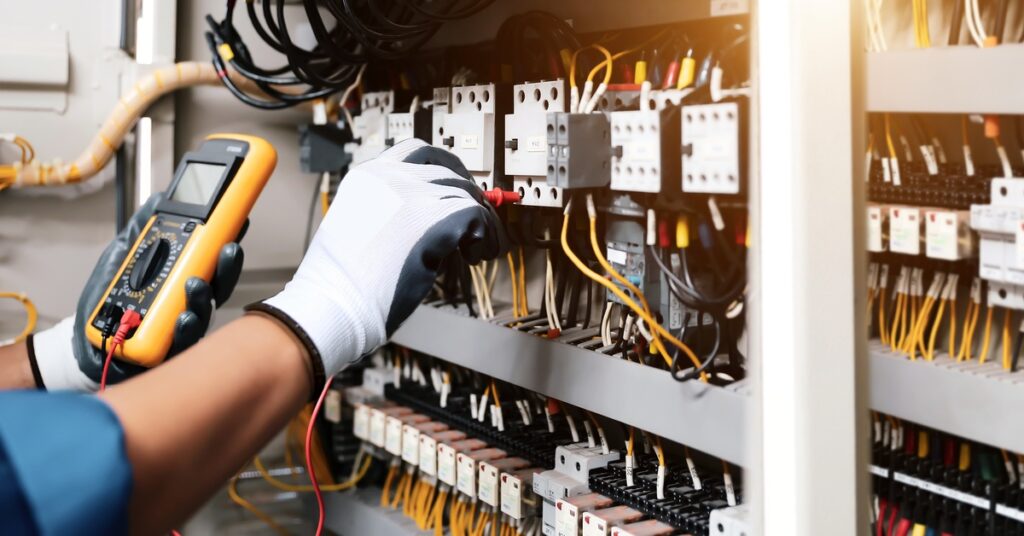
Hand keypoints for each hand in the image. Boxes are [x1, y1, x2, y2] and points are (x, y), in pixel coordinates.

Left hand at [30, 194, 244, 390]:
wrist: (85, 337)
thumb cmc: (110, 299)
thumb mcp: (121, 255)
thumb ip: (141, 230)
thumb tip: (159, 200)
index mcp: (183, 278)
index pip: (212, 260)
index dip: (227, 241)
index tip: (238, 222)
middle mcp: (189, 302)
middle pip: (218, 285)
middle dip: (226, 267)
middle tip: (228, 248)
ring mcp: (181, 327)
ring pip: (205, 313)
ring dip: (204, 297)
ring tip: (195, 284)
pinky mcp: (167, 350)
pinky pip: (183, 343)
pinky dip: (185, 328)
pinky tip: (183, 318)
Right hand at [250, 139, 504, 387]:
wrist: (335, 303)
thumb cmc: (343, 280)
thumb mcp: (362, 227)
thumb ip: (393, 211)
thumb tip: (434, 215)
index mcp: (368, 177)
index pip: (416, 152)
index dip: (443, 168)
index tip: (455, 187)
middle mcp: (390, 177)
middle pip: (447, 170)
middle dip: (466, 195)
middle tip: (474, 222)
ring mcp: (414, 195)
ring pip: (466, 193)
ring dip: (478, 221)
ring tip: (474, 250)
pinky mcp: (435, 219)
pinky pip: (477, 217)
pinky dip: (485, 237)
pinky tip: (474, 256)